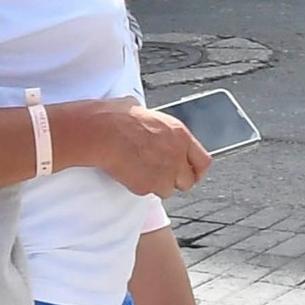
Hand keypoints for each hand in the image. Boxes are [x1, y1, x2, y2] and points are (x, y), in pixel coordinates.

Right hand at [67, 97, 212, 198]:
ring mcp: (163, 173)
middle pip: (188, 182)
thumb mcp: (145, 112)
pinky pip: (147, 192)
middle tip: (161, 175)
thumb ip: (157, 124)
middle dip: (175, 181)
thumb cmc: (117, 117)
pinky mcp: (147, 186)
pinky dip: (139, 186)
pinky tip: (128, 172)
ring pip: (167, 190)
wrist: (100, 132)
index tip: (190, 173)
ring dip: (156, 184)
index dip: (196, 170)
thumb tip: (148, 121)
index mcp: (180, 135)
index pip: (203, 162)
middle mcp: (177, 156)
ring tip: (140, 171)